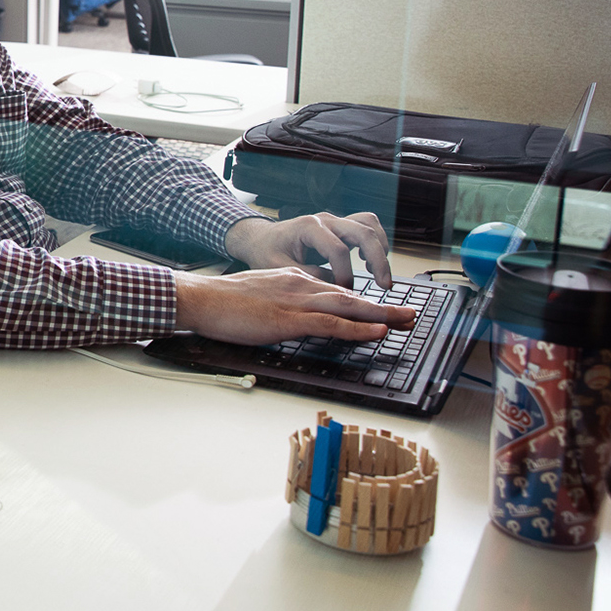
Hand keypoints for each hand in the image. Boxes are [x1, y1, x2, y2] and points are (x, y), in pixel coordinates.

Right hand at [173, 267, 414, 345]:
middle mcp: (300, 285)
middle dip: (383, 305)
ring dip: (381, 314)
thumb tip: (294, 316)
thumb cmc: (221, 301)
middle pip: (350, 295)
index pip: (335, 289)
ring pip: (348, 305)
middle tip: (410, 314)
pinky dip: (358, 327)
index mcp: (292, 280)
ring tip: (406, 320)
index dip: (362, 301)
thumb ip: (281, 302)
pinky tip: (377, 331)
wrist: (200, 298)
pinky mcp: (289, 319)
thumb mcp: (258, 296)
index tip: (381, 310)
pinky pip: (331, 323)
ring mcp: (296, 301)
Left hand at [225, 211, 392, 289]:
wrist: (260, 238)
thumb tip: (334, 286)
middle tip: (384, 285)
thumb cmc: (266, 252)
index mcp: (308, 227)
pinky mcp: (339, 226)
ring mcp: (334, 220)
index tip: (345, 292)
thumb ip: (306, 276)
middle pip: (363, 232)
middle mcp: (324, 219)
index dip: (345, 273)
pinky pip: (365, 226)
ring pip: (369, 224)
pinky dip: (375, 241)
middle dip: (378, 260)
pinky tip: (370, 261)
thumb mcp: (278, 268)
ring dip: (380, 247)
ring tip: (380, 273)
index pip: (338, 249)